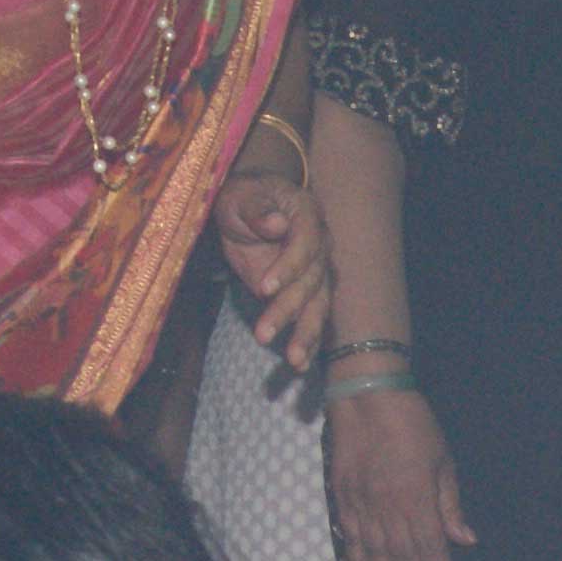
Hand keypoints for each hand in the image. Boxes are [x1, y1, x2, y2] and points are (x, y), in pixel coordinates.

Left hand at [214, 139, 329, 355]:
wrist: (251, 206)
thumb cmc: (244, 197)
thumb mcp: (241, 195)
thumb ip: (257, 210)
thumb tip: (277, 225)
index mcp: (308, 217)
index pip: (305, 246)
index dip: (287, 268)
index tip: (264, 288)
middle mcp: (320, 247)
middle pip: (311, 283)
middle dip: (287, 310)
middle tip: (263, 334)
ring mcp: (316, 273)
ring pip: (317, 306)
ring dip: (305, 334)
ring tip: (294, 361)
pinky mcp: (305, 293)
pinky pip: (310, 317)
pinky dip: (306, 340)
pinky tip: (298, 365)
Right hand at [327, 381, 471, 560]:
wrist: (365, 395)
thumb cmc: (412, 423)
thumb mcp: (442, 460)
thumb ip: (450, 504)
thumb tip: (465, 540)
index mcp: (417, 498)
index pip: (431, 548)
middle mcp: (388, 507)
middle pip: (403, 556)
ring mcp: (362, 503)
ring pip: (375, 553)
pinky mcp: (342, 497)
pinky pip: (351, 538)